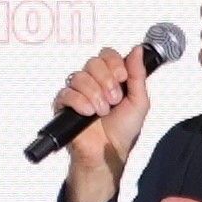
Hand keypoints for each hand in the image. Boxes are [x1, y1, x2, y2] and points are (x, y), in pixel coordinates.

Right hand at [50, 43, 155, 201]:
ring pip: (80, 77)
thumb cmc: (123, 130)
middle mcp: (92, 82)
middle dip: (106, 81)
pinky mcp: (63, 105)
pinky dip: (80, 102)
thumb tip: (139, 50)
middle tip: (114, 99)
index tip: (122, 77)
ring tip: (102, 111)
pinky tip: (89, 113)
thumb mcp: (139, 101)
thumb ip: (138, 75)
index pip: (106, 54)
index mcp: (110, 78)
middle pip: (93, 62)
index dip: (114, 63)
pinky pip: (66, 93)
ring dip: (96, 95)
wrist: (109, 151)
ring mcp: (76, 92)